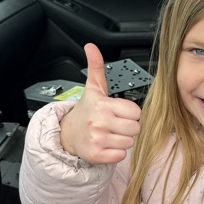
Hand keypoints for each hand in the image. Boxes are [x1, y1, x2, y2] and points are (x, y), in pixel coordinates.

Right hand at [59, 43, 141, 163]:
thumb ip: (96, 67)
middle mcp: (99, 122)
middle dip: (128, 127)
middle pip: (135, 128)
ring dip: (122, 141)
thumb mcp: (93, 89)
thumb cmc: (86, 111)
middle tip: (115, 125)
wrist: (67, 134)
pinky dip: (116, 153)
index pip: (135, 112)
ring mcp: (97, 139)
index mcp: (103, 105)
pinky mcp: (96, 155)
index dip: (130, 113)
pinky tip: (106, 145)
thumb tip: (91, 46)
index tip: (119, 113)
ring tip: (110, 134)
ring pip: (129, 143)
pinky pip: (120, 156)